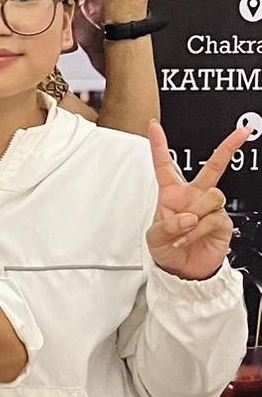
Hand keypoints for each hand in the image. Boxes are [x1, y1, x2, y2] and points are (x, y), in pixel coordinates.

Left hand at [147, 121, 240, 280]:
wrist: (184, 270)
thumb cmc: (167, 249)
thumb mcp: (154, 237)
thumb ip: (166, 225)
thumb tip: (188, 217)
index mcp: (172, 193)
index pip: (165, 165)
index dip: (159, 145)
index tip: (154, 126)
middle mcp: (194, 196)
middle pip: (213, 167)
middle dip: (227, 148)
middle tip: (241, 132)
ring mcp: (210, 209)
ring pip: (212, 195)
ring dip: (195, 213)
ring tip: (184, 230)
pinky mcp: (222, 222)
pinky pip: (214, 218)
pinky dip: (198, 229)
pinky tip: (189, 237)